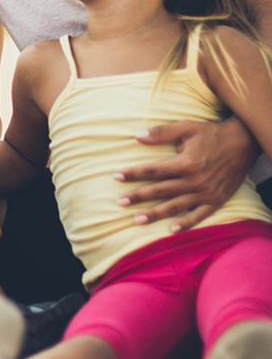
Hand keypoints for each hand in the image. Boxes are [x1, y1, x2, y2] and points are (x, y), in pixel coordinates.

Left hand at [116, 119, 257, 230]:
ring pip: (175, 206)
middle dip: (138, 196)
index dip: (133, 173)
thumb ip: (161, 132)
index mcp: (185, 163)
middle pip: (160, 190)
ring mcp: (205, 193)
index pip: (153, 170)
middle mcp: (194, 181)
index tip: (116, 176)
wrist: (243, 144)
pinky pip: (198, 216)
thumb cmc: (211, 134)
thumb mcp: (186, 127)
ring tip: (137, 219)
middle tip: (119, 202)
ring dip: (155, 214)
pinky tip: (171, 230)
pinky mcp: (216, 201)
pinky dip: (185, 224)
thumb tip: (137, 136)